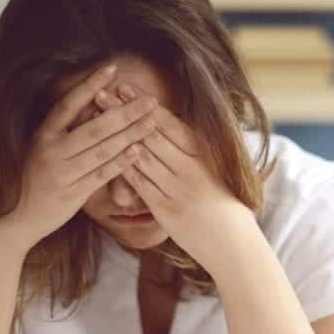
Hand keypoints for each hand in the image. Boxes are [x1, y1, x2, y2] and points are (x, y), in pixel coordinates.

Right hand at [0, 64, 159, 252]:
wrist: (14, 220)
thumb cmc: (32, 180)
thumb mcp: (41, 149)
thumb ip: (65, 130)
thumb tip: (94, 106)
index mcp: (42, 135)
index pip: (68, 104)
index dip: (89, 85)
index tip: (112, 68)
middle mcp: (50, 151)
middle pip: (94, 127)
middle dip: (125, 112)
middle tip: (150, 100)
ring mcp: (61, 173)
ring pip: (101, 150)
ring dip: (130, 135)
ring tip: (152, 122)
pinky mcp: (72, 195)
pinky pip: (101, 175)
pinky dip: (120, 163)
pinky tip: (138, 150)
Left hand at [93, 83, 257, 273]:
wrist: (235, 246)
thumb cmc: (230, 208)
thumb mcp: (222, 172)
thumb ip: (201, 153)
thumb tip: (183, 129)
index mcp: (206, 156)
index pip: (171, 124)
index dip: (146, 105)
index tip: (127, 87)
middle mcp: (191, 169)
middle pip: (151, 135)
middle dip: (124, 112)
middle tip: (102, 92)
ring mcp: (178, 190)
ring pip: (142, 156)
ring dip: (117, 134)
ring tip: (98, 117)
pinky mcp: (166, 210)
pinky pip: (139, 184)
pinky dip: (122, 166)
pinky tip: (105, 152)